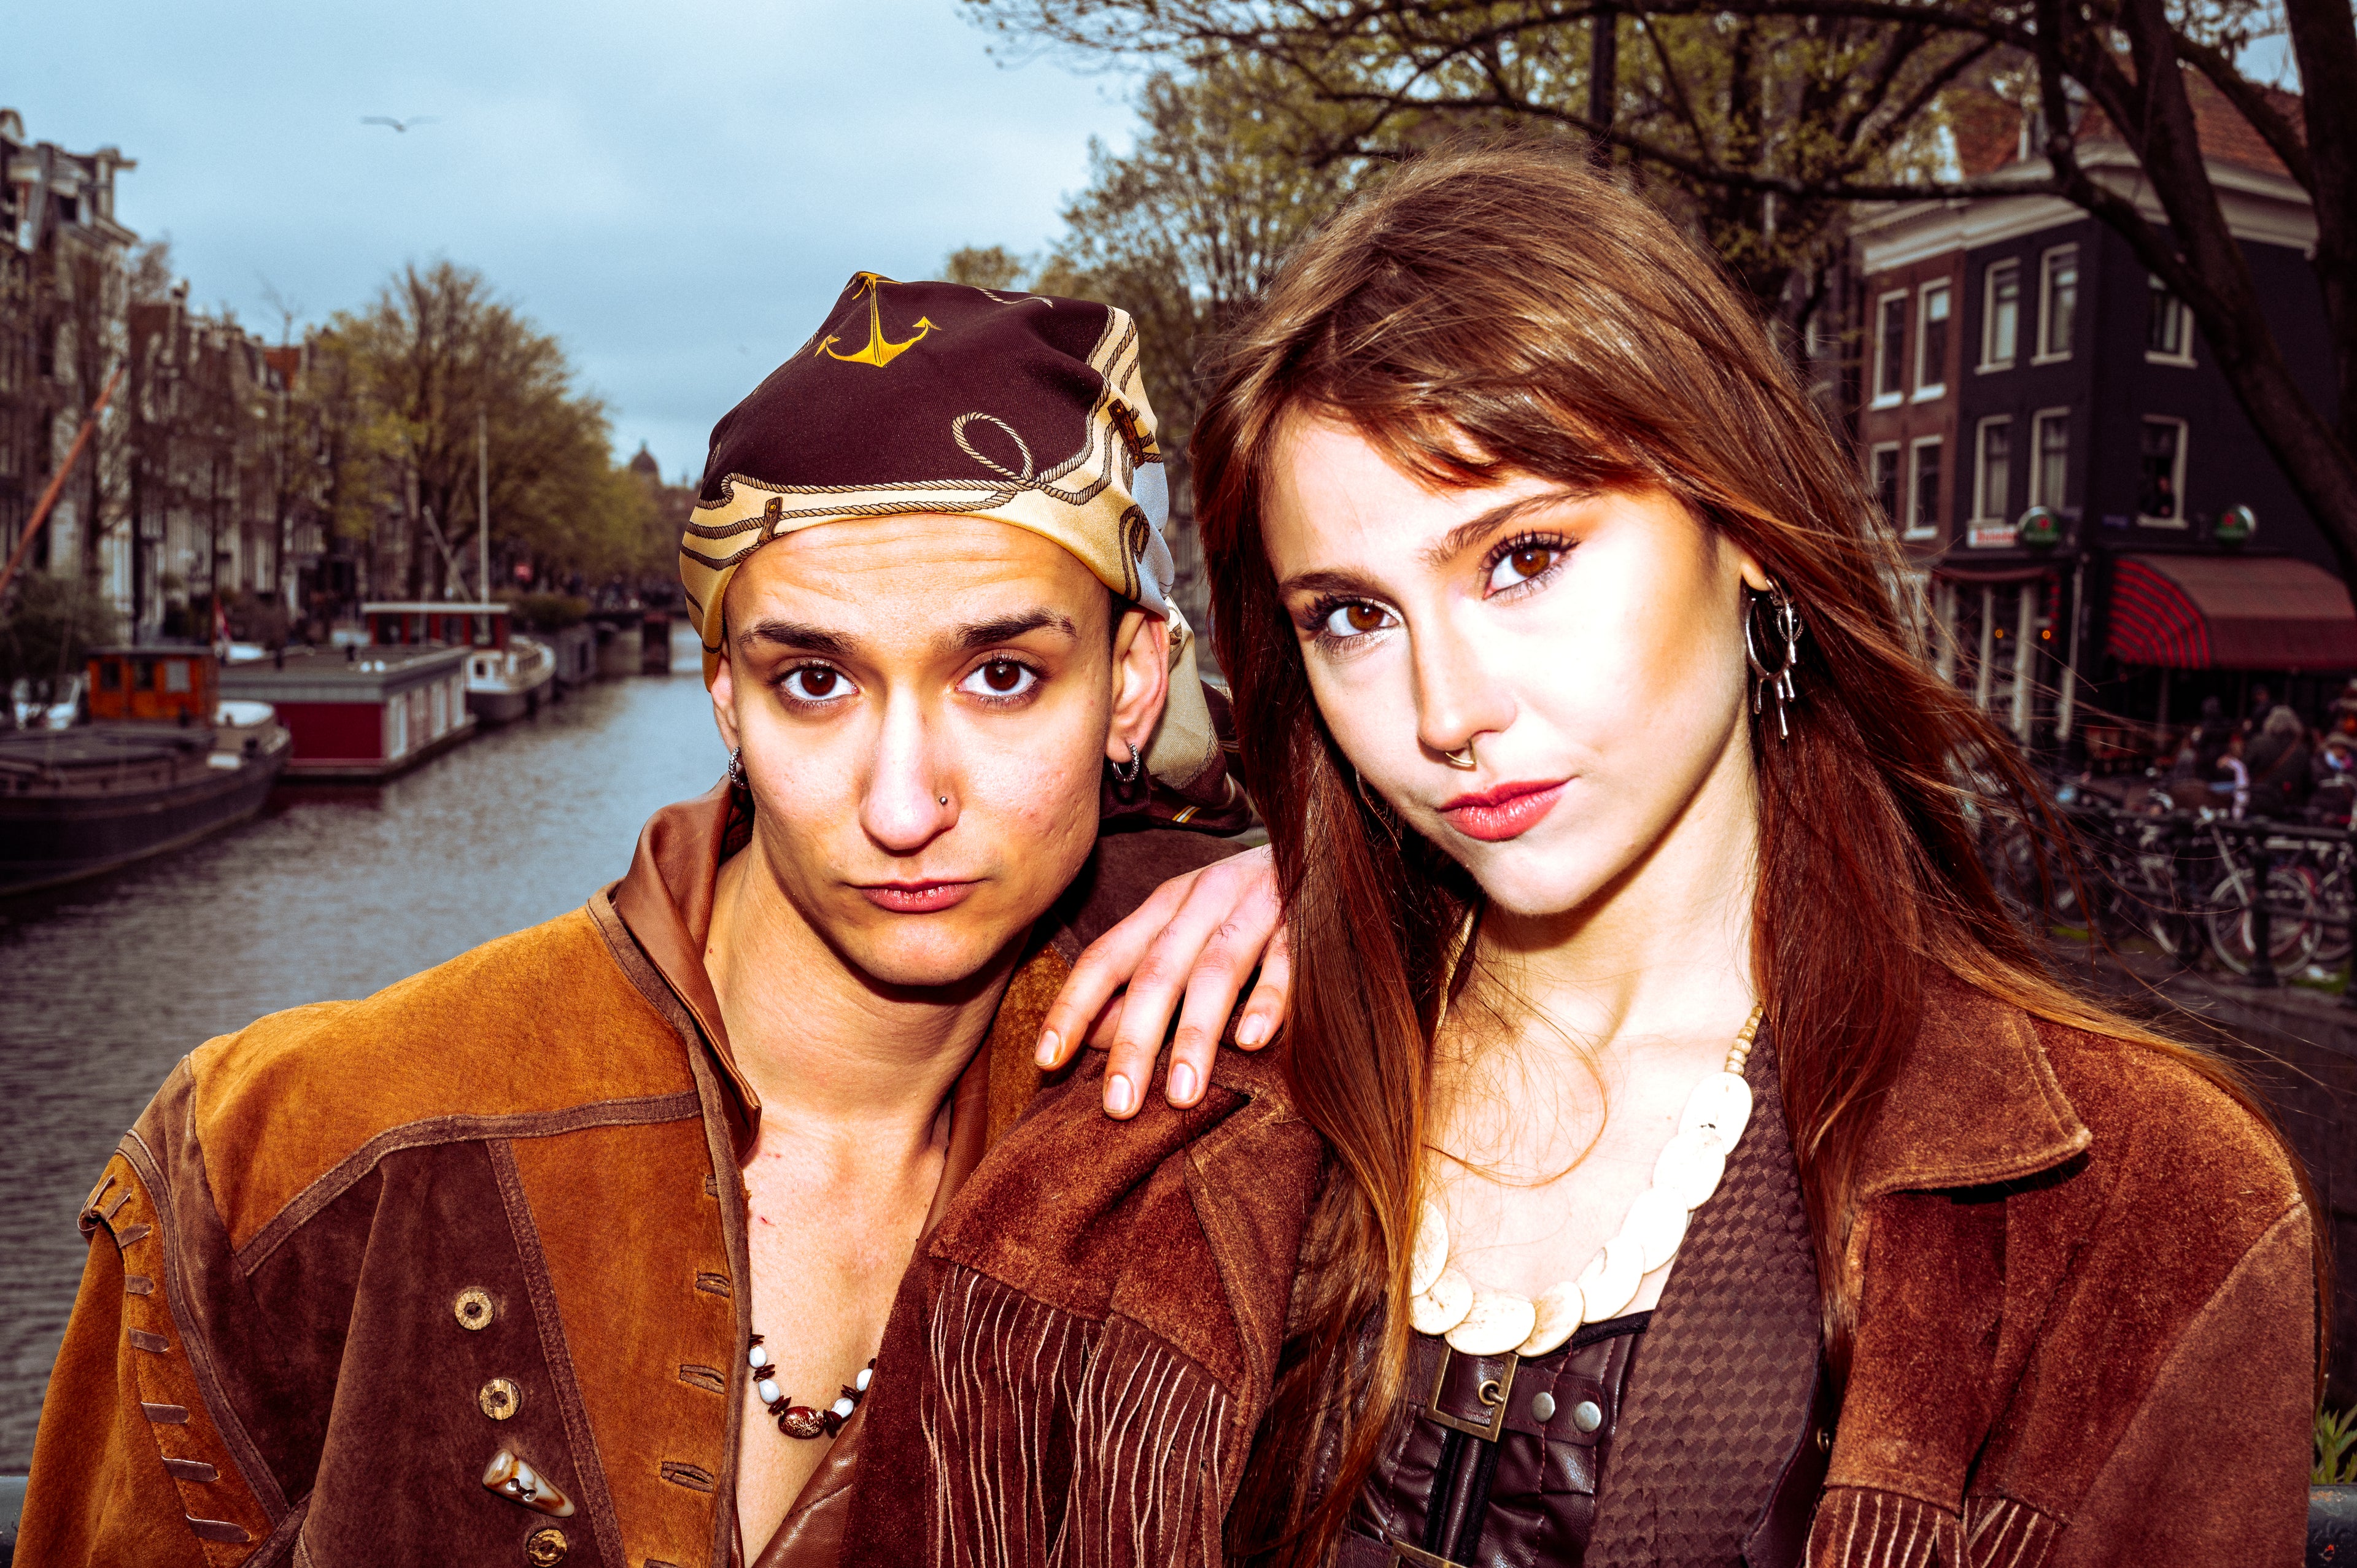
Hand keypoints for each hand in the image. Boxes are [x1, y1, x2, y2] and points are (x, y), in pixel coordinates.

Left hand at [1033, 846, 1289, 1117]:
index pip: (1106, 958)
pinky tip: (1253, 1041)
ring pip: (1216, 972)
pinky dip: (1269, 999)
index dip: (1074, 1007)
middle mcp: (1203, 902)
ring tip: (1182, 1095)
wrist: (1320, 847)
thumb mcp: (1184, 931)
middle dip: (1134, 1042)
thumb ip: (1140, 981)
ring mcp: (1256, 908)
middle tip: (1118, 1105)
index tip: (1046, 1060)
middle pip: (1157, 973)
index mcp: (1165, 906)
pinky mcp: (1307, 922)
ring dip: (1195, 1034)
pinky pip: (1286, 962)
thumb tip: (1090, 1040)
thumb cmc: (1242, 905)